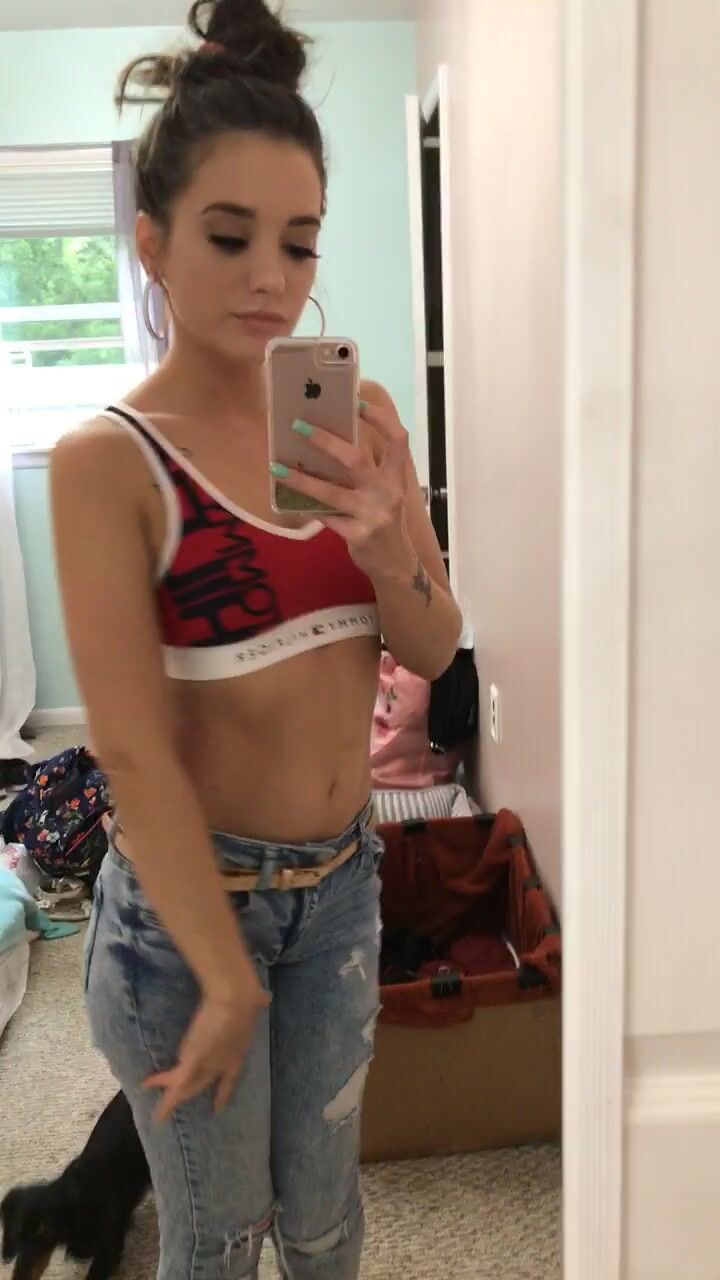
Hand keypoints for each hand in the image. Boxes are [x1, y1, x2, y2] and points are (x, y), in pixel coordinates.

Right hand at [144, 977, 269, 1121]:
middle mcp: (222, 1064)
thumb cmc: (246, 995)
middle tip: (182, 1102)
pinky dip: (164, 1093)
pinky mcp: (193, 1061)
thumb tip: (263, 997)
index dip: (223, 1093)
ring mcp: (208, 1065)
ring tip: (160, 1113)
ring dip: (172, 1099)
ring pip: (187, 1087)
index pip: (229, 1079)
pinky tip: (152, 1100)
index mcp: (238, 1053)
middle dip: (192, 1093)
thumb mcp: (254, 1003)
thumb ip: (257, 1003)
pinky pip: (176, 1082)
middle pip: (204, 1084)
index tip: (217, 1107)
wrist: (235, 997)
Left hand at [272, 401, 412, 577]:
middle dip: (325, 441)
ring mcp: (374, 515)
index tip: (357, 401)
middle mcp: (388, 493)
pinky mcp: (358, 536)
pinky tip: (289, 501)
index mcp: (397, 477)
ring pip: (332, 493)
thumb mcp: (387, 493)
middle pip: (356, 460)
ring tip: (277, 467)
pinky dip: (308, 509)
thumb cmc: (385, 521)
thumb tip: (328, 445)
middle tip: (297, 426)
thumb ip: (369, 472)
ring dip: (301, 479)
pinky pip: (326, 518)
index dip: (380, 418)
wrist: (396, 564)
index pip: (397, 440)